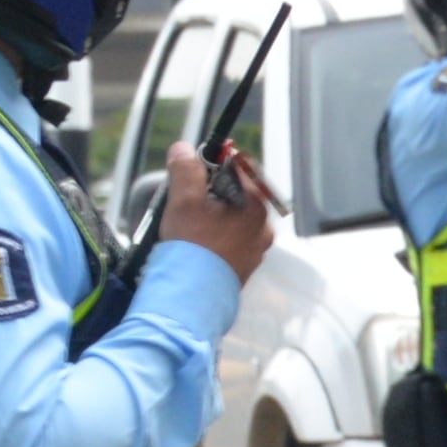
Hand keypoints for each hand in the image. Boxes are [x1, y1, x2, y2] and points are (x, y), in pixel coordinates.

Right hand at [158, 139, 278, 281]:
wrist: (192, 297)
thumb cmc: (192, 249)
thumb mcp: (184, 200)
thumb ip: (186, 170)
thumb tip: (183, 150)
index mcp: (256, 208)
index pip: (242, 168)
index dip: (218, 160)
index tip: (198, 162)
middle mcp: (263, 229)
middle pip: (238, 193)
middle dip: (212, 188)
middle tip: (188, 193)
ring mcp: (255, 249)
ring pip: (233, 218)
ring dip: (212, 212)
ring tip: (188, 219)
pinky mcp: (243, 266)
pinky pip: (230, 239)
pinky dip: (214, 234)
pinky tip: (195, 240)